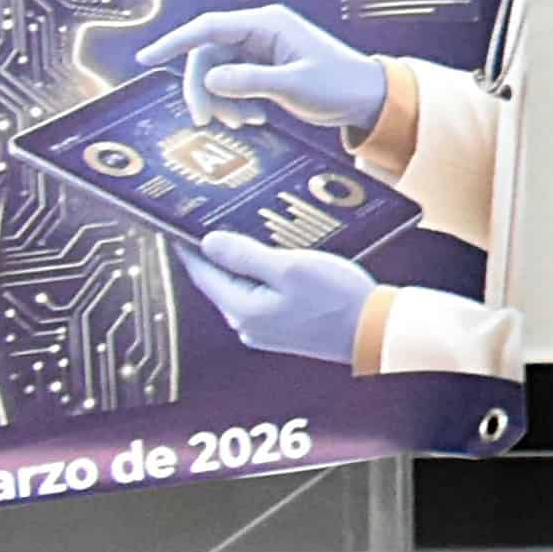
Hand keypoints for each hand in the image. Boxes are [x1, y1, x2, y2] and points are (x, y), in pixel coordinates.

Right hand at [132, 3, 388, 138]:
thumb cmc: (340, 85)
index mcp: (268, 24)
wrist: (367, 97)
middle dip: (201, 89)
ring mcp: (261, 50)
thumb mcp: (295, 85)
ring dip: (221, 101)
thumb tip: (210, 81)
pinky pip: (231, 83)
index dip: (175, 42)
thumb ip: (251, 82)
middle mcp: (261, 32)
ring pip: (217, 72)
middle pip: (207, 55)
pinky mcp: (263, 68)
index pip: (209, 28)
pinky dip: (234, 103)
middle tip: (205, 121)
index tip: (147, 58)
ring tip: (243, 123)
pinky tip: (253, 119)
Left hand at [181, 226, 371, 365]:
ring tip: (251, 234)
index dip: (189, 247)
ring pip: (242, 288)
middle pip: (221, 281)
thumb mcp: (290, 268)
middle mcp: (247, 324)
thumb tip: (210, 243)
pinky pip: (261, 296)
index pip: (203, 273)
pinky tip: (278, 261)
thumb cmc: (337, 300)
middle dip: (219, 253)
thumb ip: (246, 255)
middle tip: (217, 220)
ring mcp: (265, 329)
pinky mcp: (283, 328)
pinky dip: (263, 277)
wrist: (373, 332)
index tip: (179, 224)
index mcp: (242, 310)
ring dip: (244, 264)